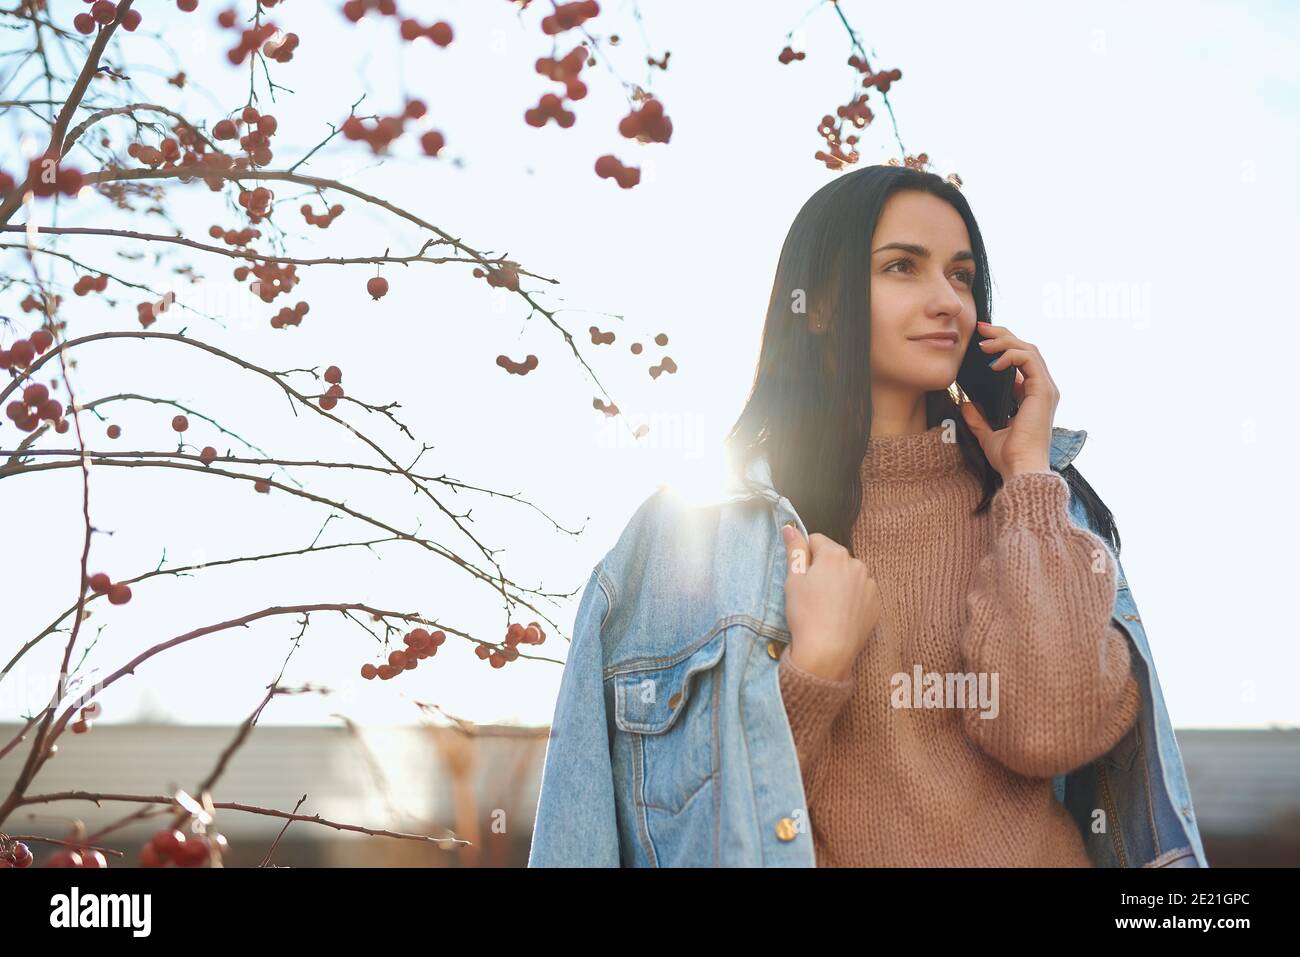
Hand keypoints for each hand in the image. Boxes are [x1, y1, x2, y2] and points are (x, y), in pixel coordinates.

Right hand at [780, 523, 880, 683]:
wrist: (827, 652)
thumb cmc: (806, 615)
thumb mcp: (793, 580)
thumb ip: (795, 550)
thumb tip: (791, 527)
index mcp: (835, 555)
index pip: (816, 540)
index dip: (805, 556)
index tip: (800, 575)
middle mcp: (857, 565)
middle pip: (834, 558)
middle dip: (823, 569)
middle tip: (811, 593)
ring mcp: (869, 585)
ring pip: (848, 575)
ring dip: (838, 583)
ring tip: (825, 607)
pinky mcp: (875, 605)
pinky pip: (860, 593)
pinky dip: (850, 599)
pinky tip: (838, 615)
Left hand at [960, 320, 1059, 477]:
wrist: (1020, 469)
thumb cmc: (1009, 456)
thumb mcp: (987, 434)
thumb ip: (978, 418)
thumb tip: (966, 403)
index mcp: (1031, 396)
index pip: (1020, 361)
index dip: (1002, 346)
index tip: (981, 341)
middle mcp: (1041, 389)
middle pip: (1026, 349)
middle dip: (1003, 335)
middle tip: (981, 328)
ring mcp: (1045, 389)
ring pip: (1028, 350)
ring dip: (1005, 340)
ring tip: (983, 342)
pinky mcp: (1043, 390)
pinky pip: (1028, 360)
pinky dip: (1010, 354)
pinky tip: (993, 362)